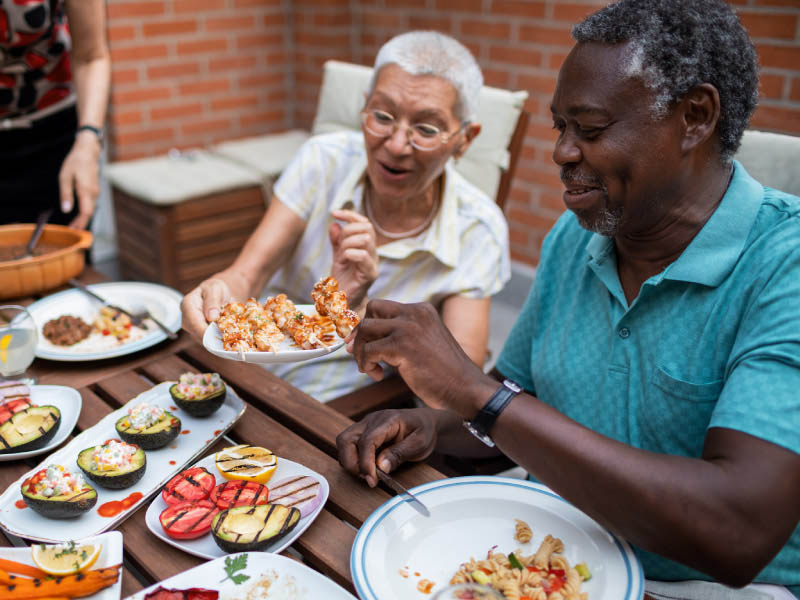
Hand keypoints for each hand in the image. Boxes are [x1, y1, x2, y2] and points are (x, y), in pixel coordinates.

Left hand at [59, 131, 100, 229]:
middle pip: (89, 213)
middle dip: (81, 223)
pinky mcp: (94, 189)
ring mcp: (95, 191)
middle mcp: (93, 193)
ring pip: (90, 208)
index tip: (73, 231)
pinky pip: (91, 203)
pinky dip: (85, 210)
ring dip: (83, 217)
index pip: (86, 212)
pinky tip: (78, 213)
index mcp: (85, 190)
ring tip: (74, 225)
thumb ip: (65, 194)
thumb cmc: (75, 162)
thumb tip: (66, 210)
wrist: (88, 151)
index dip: (80, 223)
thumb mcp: (65, 177)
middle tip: (72, 231)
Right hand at [180, 271, 249, 340]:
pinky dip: (220, 340)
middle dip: (215, 337)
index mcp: (187, 305)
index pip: (194, 323)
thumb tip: (211, 317)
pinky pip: (210, 341)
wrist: (218, 294)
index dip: (207, 332)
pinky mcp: (200, 335)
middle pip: (198, 334)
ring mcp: (193, 329)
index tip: (221, 334)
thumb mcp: (215, 288)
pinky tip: (230, 336)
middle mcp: (187, 319)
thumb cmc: (216, 289)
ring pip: (205, 341)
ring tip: (232, 333)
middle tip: (232, 336)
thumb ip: (212, 301)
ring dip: (219, 339)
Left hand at [329, 209, 377, 310]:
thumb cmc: (342, 279)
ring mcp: (373, 263)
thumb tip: (334, 224)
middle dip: (348, 230)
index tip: (334, 213)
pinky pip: (363, 256)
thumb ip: (336, 241)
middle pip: (367, 228)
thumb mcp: (337, 256)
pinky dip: (350, 253)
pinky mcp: (370, 274)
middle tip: (338, 243)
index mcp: (366, 247)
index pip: (364, 223)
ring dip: (348, 243)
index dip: (350, 215)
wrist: (342, 301)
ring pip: (366, 239)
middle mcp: (373, 253)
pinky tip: (344, 260)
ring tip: (341, 255)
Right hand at [337, 408, 440, 486]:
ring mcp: (365, 425)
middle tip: (368, 478)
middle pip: (346, 439)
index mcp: (388, 420)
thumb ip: (399, 454)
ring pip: (344, 442)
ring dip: (350, 462)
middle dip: (351, 463)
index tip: (372, 480)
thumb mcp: (419, 444)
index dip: (366, 462)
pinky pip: (349, 445)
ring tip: (368, 474)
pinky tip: (368, 468)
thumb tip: (380, 467)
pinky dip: (353, 459)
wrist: (426, 422)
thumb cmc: (424, 431)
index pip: (367, 440)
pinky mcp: (363, 432)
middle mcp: (372, 420)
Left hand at [347, 299, 487, 413]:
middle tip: (359, 354)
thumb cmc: (445, 374)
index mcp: (422, 310)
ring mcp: (408, 327)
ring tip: (370, 369)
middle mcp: (415, 313)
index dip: (369, 325)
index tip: (362, 345)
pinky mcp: (401, 346)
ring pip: (365, 329)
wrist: (466, 389)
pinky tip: (378, 376)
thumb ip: (402, 335)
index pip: (383, 307)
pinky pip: (368, 350)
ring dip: (360, 351)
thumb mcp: (425, 343)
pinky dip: (366, 364)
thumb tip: (363, 339)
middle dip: (360, 332)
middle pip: (372, 310)